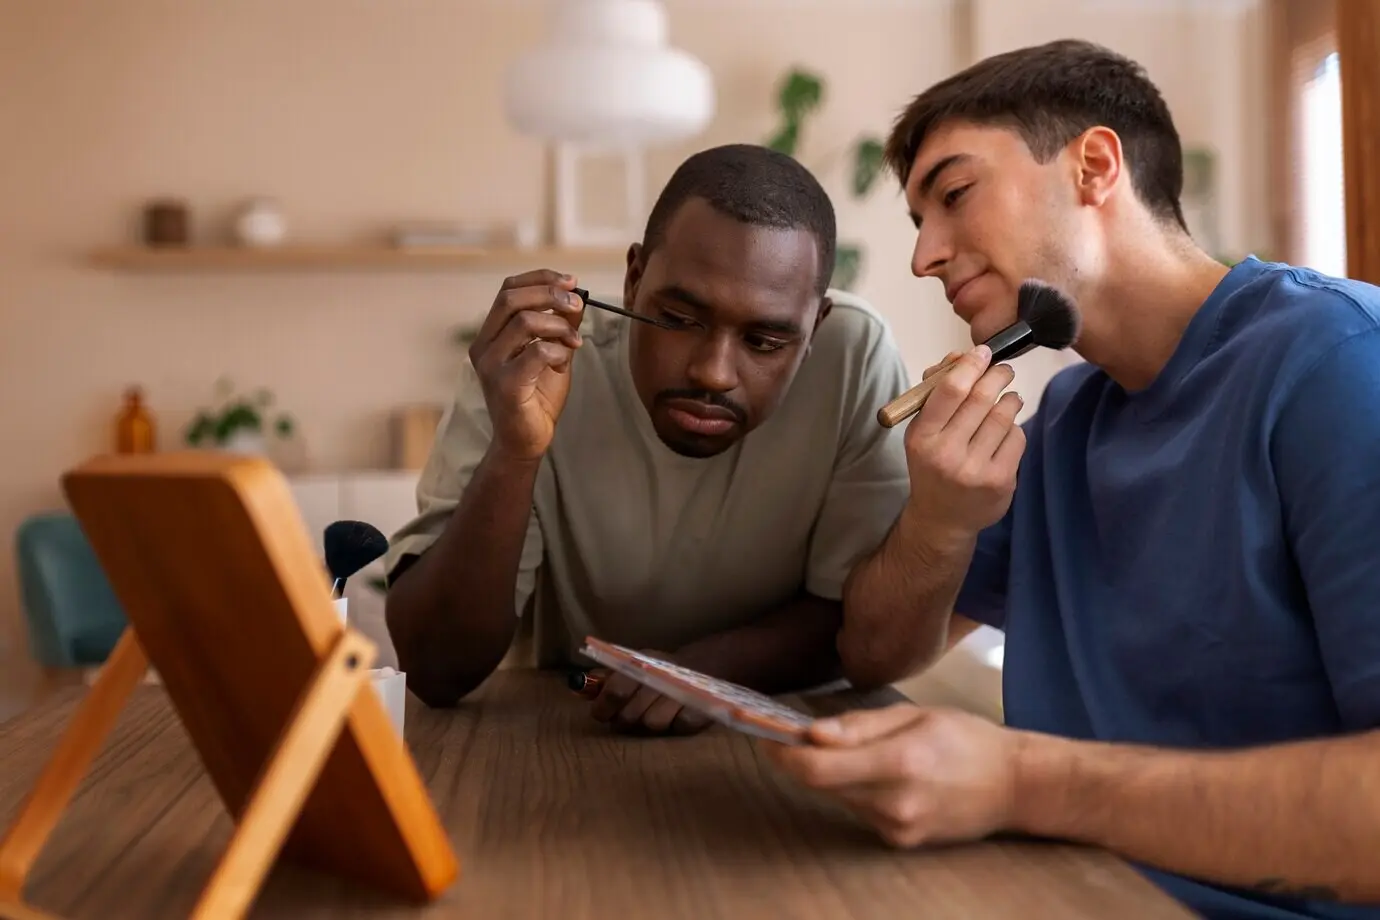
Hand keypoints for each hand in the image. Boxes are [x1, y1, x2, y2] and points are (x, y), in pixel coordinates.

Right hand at [469, 269, 585, 460]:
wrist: (526, 441)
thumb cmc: (536, 397)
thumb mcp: (553, 352)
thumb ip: (559, 326)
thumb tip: (575, 298)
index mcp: (490, 335)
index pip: (507, 289)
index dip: (540, 279)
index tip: (570, 281)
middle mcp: (483, 346)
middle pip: (511, 298)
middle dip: (550, 294)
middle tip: (577, 304)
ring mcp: (491, 366)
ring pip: (524, 322)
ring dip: (559, 326)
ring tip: (574, 341)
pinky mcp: (505, 385)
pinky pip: (536, 352)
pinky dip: (557, 351)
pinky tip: (563, 363)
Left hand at [588, 652, 713, 735]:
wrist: (704, 665)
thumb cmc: (660, 670)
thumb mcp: (633, 666)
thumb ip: (606, 678)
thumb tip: (577, 687)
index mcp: (640, 664)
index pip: (615, 690)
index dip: (603, 707)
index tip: (601, 714)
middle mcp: (660, 677)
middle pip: (631, 714)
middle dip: (624, 720)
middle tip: (627, 717)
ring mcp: (682, 693)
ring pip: (653, 723)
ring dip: (650, 722)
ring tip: (653, 714)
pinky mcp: (701, 709)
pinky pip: (680, 727)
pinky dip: (675, 725)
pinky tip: (675, 716)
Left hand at [761, 703, 1018, 847]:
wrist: (1016, 786)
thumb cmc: (968, 740)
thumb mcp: (916, 715)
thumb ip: (859, 726)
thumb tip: (811, 731)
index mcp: (900, 763)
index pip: (818, 767)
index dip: (782, 752)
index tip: (763, 733)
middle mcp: (895, 802)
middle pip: (820, 784)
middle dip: (799, 758)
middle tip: (787, 734)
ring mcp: (897, 828)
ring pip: (838, 796)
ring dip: (831, 772)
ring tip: (850, 749)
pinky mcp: (900, 841)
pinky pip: (859, 809)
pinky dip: (856, 789)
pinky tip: (882, 774)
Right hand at [903, 344, 1023, 539]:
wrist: (942, 518)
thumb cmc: (932, 464)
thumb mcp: (922, 431)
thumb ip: (937, 392)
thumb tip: (961, 357)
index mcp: (922, 437)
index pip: (949, 391)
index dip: (970, 365)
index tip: (983, 352)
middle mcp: (947, 454)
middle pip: (981, 398)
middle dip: (997, 375)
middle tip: (1003, 369)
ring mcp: (975, 469)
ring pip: (1003, 415)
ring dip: (1009, 399)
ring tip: (1007, 398)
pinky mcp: (1000, 480)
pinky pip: (1016, 437)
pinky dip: (1014, 426)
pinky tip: (1006, 430)